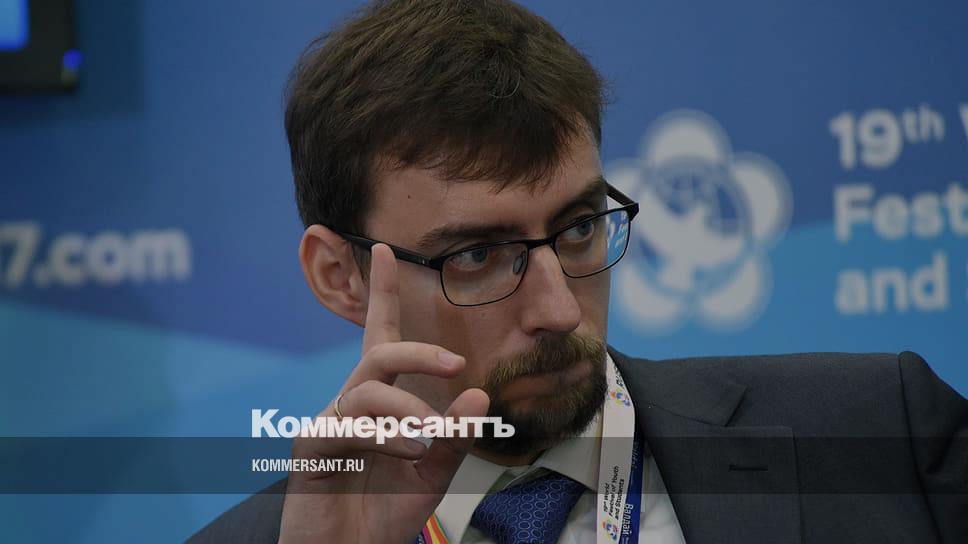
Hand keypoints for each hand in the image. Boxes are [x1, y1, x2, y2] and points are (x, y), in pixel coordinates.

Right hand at [278, 243, 489, 542]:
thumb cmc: (384, 510)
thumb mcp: (431, 473)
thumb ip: (454, 437)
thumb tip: (479, 395)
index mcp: (380, 401)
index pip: (381, 337)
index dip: (384, 293)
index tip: (387, 249)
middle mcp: (353, 403)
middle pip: (379, 353)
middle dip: (418, 351)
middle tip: (455, 363)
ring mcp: (329, 422)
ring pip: (369, 389)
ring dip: (407, 408)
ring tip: (428, 438)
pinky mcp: (311, 447)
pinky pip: (348, 425)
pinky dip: (385, 436)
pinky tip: (407, 452)